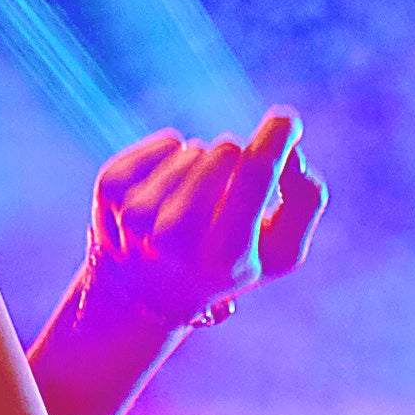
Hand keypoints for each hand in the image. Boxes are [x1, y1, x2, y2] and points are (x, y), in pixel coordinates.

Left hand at [57, 112, 327, 341]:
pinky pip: (168, 141)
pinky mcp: (109, 187)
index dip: (275, 140)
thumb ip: (305, 200)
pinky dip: (177, 157)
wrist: (144, 295)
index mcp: (225, 258)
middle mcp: (174, 237)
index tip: (287, 118)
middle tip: (228, 198)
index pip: (254, 175)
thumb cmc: (226, 265)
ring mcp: (136, 212)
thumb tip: (293, 150)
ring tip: (194, 207)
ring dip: (205, 166)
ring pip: (196, 148)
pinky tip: (170, 193)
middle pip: (226, 152)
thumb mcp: (281, 250)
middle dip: (238, 161)